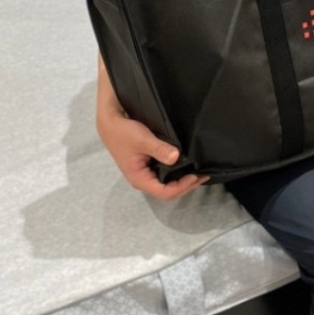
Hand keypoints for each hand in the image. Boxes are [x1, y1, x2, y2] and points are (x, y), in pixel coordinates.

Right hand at [96, 57, 208, 199]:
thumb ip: (159, 149)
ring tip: (198, 171)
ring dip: (182, 180)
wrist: (110, 122)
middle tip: (203, 175)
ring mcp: (145, 172)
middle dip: (186, 185)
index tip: (195, 176)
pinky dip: (176, 172)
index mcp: (139, 178)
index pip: (164, 192)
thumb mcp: (143, 140)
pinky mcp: (147, 164)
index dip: (181, 187)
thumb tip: (176, 157)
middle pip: (167, 191)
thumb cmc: (123, 132)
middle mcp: (142, 179)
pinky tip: (186, 165)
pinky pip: (164, 173)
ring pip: (166, 183)